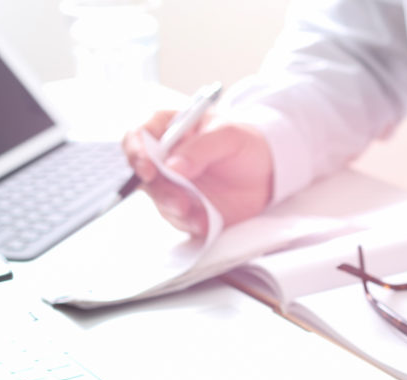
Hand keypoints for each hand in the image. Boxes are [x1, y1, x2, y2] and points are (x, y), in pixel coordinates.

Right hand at [122, 110, 273, 235]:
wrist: (270, 171)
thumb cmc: (247, 143)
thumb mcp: (229, 135)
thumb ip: (200, 148)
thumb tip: (172, 166)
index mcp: (169, 129)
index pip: (138, 137)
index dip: (136, 152)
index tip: (147, 168)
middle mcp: (166, 158)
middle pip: (144, 174)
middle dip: (159, 189)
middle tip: (179, 200)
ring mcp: (175, 185)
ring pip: (160, 200)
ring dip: (174, 209)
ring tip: (195, 214)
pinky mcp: (188, 208)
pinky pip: (181, 219)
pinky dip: (190, 223)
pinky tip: (205, 222)